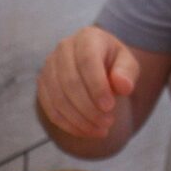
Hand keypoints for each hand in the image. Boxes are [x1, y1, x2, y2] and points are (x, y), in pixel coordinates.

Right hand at [36, 25, 143, 144]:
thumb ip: (127, 72)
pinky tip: (86, 132)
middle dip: (89, 107)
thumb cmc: (114, 64)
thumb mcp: (127, 64)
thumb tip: (123, 86)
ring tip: (101, 130)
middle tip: (108, 122)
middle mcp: (63, 48)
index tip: (110, 107)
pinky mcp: (43, 84)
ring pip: (58, 98)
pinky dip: (68, 124)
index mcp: (87, 37)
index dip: (97, 86)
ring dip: (79, 119)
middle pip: (70, 82)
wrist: (96, 65)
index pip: (87, 61)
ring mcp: (49, 66)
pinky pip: (51, 108)